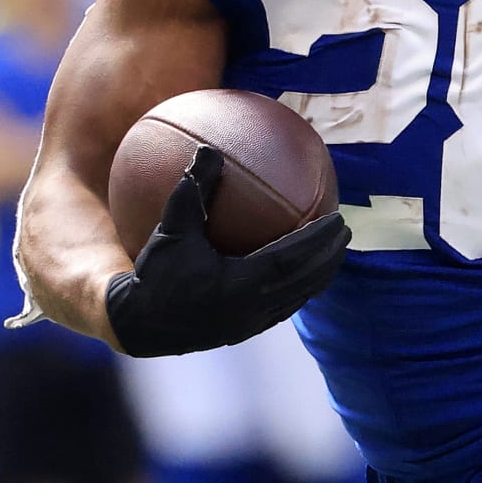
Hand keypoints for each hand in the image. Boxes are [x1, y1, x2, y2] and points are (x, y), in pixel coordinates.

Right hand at [105, 146, 350, 356]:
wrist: (134, 325)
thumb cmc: (152, 274)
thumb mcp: (171, 230)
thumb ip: (193, 191)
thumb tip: (209, 149)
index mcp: (239, 286)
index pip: (293, 260)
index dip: (318, 241)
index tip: (339, 219)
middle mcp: (250, 309)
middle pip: (305, 281)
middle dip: (330, 256)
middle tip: (347, 230)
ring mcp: (249, 324)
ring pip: (297, 298)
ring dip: (319, 275)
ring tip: (335, 252)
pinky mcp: (243, 332)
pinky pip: (283, 308)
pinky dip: (300, 289)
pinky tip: (302, 274)